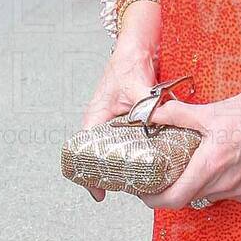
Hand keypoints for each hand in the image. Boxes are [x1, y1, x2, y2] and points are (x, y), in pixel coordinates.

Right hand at [75, 40, 159, 201]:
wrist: (138, 47)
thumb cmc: (128, 62)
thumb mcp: (136, 86)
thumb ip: (145, 104)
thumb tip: (152, 119)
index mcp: (96, 117)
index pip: (85, 152)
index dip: (90, 175)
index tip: (99, 194)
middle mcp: (104, 122)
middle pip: (103, 156)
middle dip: (112, 175)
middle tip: (127, 191)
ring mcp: (118, 123)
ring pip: (119, 152)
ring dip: (128, 167)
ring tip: (141, 183)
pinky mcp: (132, 121)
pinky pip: (134, 142)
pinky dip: (142, 153)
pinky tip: (155, 163)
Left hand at [145, 82, 240, 211]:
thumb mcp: (212, 111)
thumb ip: (177, 114)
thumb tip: (149, 112)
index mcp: (211, 165)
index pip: (173, 198)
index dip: (153, 199)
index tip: (143, 190)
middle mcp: (225, 184)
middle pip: (187, 198)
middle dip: (170, 190)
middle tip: (159, 177)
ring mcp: (240, 190)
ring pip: (206, 196)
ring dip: (194, 185)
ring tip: (187, 167)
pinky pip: (225, 194)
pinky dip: (215, 184)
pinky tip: (216, 166)